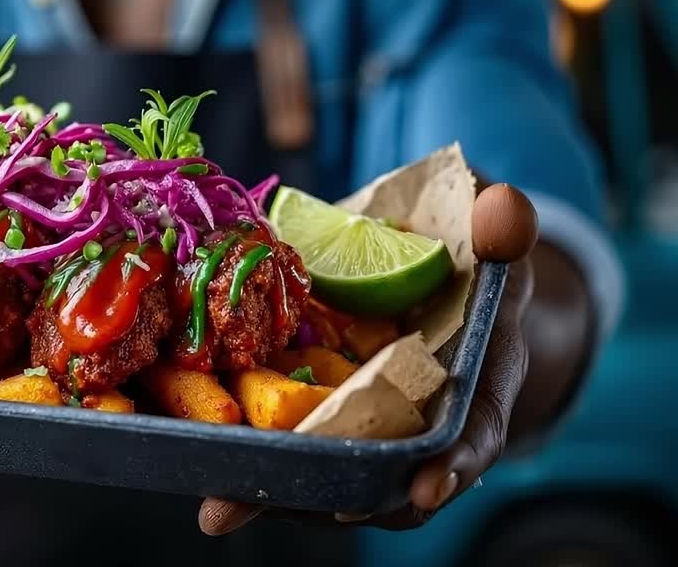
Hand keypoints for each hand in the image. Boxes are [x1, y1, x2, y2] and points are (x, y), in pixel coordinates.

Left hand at [198, 183, 538, 533]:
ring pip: (338, 476)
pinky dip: (261, 466)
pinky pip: (297, 450)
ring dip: (288, 495)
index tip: (429, 486)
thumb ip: (501, 223)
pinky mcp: (325, 415)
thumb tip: (503, 206)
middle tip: (308, 508)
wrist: (435, 265)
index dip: (457, 461)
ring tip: (228, 507)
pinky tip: (212, 476)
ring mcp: (371, 422)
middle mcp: (423, 418)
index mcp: (478, 378)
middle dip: (351, 499)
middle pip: (394, 476)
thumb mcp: (491, 230)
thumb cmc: (469, 250)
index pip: (475, 429)